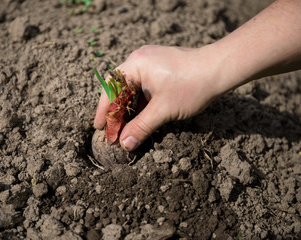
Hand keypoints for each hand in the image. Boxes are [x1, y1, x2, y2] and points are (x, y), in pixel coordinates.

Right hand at [94, 45, 222, 150]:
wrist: (221, 69)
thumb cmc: (192, 85)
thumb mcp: (163, 110)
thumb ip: (141, 127)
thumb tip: (125, 144)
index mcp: (135, 65)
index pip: (110, 90)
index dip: (104, 112)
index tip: (100, 129)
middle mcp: (140, 61)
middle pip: (120, 90)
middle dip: (117, 113)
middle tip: (113, 133)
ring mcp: (151, 63)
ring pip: (133, 90)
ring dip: (129, 110)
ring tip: (125, 129)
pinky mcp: (161, 69)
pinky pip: (144, 88)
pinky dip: (141, 104)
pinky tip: (140, 118)